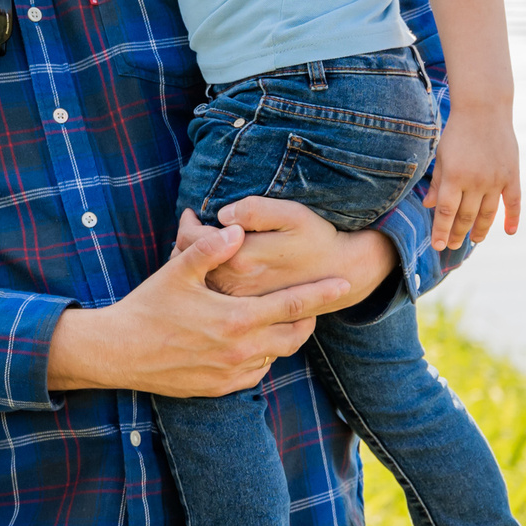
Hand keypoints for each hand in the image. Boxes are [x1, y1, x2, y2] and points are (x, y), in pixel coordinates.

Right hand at [45, 222, 353, 396]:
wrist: (118, 352)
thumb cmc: (147, 307)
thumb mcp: (177, 271)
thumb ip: (210, 248)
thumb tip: (237, 228)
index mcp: (237, 319)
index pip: (293, 305)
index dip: (322, 293)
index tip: (345, 282)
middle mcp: (241, 350)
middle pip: (294, 337)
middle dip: (307, 319)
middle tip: (311, 303)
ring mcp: (231, 373)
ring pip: (275, 356)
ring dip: (282, 338)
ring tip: (279, 320)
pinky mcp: (219, 389)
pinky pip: (255, 374)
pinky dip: (260, 357)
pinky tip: (251, 343)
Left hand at [175, 197, 397, 304]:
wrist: (342, 274)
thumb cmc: (316, 239)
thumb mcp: (293, 215)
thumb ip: (255, 211)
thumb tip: (223, 215)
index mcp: (242, 260)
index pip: (193, 240)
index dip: (188, 224)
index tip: (192, 214)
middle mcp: (236, 286)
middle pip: (190, 265)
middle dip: (184, 245)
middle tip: (190, 229)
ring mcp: (239, 304)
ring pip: (197, 284)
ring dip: (192, 265)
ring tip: (197, 248)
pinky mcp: (246, 313)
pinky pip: (211, 299)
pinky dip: (204, 284)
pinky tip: (211, 270)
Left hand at [427, 109, 519, 250]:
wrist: (484, 109)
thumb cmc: (458, 132)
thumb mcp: (442, 156)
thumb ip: (438, 182)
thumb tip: (429, 206)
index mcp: (454, 176)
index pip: (446, 212)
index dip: (442, 231)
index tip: (438, 246)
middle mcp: (475, 181)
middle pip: (466, 216)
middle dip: (458, 234)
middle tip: (453, 246)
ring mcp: (496, 179)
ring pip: (488, 214)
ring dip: (480, 230)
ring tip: (474, 240)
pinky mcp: (512, 175)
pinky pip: (513, 202)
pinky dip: (512, 218)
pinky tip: (508, 231)